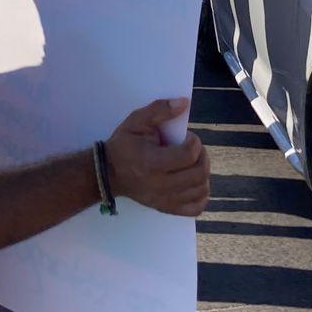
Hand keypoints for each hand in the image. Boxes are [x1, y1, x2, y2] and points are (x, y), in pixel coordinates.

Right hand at [105, 98, 209, 216]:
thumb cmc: (124, 145)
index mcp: (153, 162)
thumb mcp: (137, 120)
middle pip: (199, 174)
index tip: (187, 136)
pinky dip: (201, 195)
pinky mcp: (166, 208)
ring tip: (192, 164)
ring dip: (203, 173)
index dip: (195, 142)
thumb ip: (160, 109)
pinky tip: (193, 182)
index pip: (189, 155)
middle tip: (193, 149)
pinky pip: (195, 208)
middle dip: (202, 156)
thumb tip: (184, 103)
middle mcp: (161, 185)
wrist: (108, 173)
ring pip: (201, 190)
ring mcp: (165, 200)